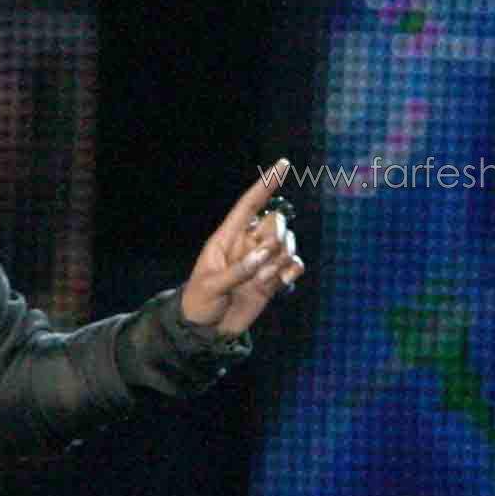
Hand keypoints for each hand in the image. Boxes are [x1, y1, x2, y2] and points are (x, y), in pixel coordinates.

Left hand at [178, 160, 305, 336]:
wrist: (208, 330)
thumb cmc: (200, 302)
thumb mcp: (211, 287)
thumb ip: (237, 271)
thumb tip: (262, 256)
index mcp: (227, 237)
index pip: (249, 204)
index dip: (265, 184)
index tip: (282, 164)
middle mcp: (248, 244)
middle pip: (276, 222)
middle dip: (276, 237)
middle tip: (262, 261)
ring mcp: (262, 261)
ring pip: (287, 244)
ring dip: (279, 262)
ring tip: (261, 281)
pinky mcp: (273, 278)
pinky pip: (294, 265)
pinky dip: (290, 272)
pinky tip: (278, 284)